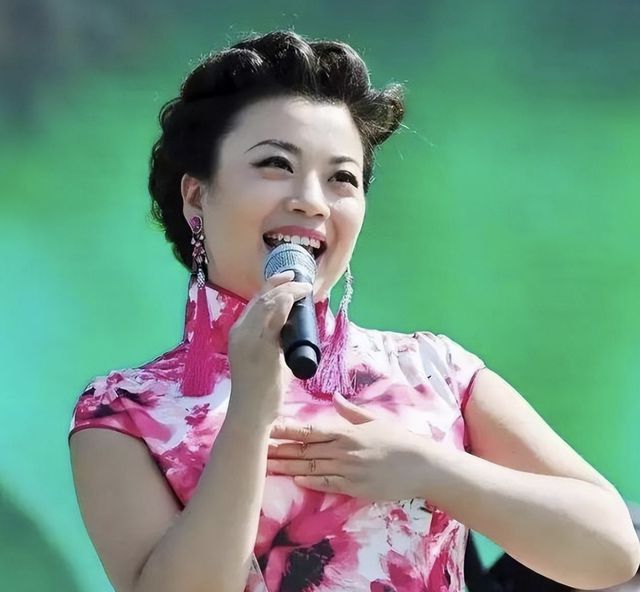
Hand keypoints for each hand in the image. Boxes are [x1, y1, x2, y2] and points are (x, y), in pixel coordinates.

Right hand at [228, 270, 312, 417]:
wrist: (250, 413)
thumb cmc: (260, 391)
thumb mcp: (265, 360)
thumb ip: (276, 345)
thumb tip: (295, 335)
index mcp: (238, 333)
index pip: (254, 302)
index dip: (272, 287)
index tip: (288, 279)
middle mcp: (240, 332)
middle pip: (261, 298)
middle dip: (281, 283)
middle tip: (299, 280)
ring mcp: (249, 339)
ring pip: (267, 303)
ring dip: (287, 291)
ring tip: (303, 287)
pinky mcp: (261, 348)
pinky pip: (273, 318)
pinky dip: (285, 303)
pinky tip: (294, 296)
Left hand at [267, 392, 434, 501]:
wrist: (422, 466)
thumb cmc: (399, 440)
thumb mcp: (375, 420)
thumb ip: (351, 411)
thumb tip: (333, 396)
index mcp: (346, 431)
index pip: (309, 430)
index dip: (286, 430)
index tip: (267, 426)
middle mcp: (343, 450)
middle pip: (304, 450)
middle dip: (278, 449)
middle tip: (255, 448)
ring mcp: (348, 470)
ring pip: (310, 468)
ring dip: (286, 467)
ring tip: (264, 466)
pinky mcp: (354, 488)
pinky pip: (327, 484)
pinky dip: (309, 482)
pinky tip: (293, 480)